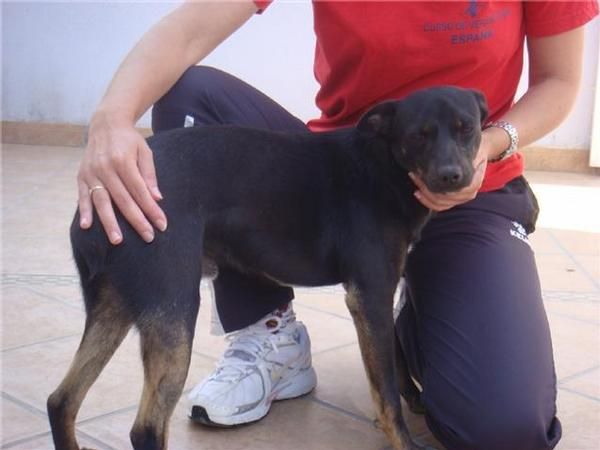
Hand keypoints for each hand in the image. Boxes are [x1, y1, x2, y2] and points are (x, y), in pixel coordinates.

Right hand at [77, 111, 166, 243]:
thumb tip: (157, 198)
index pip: (140, 192)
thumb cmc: (129, 140)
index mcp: (123, 161)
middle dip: (136, 220)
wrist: (106, 124)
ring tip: (117, 241)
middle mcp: (106, 168)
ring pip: (102, 202)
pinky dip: (84, 211)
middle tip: (148, 237)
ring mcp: (92, 173)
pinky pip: (83, 197)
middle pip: (123, 200)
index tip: (162, 224)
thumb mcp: (145, 152)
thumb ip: (149, 175)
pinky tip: (87, 226)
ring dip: (109, 222)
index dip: (151, 209)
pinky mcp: (81, 176)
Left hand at [409, 135, 489, 211]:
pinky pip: (439, 207)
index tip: (422, 170)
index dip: (434, 183)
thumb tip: (446, 160)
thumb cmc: (473, 150)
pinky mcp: (453, 202)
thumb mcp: (471, 150)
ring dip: (424, 193)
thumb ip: (462, 157)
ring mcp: (460, 200)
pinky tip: (417, 193)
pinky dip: (427, 201)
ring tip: (415, 179)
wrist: (479, 154)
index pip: (451, 190)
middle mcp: (468, 194)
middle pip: (443, 197)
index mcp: (473, 183)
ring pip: (439, 203)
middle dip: (426, 186)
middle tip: (414, 174)